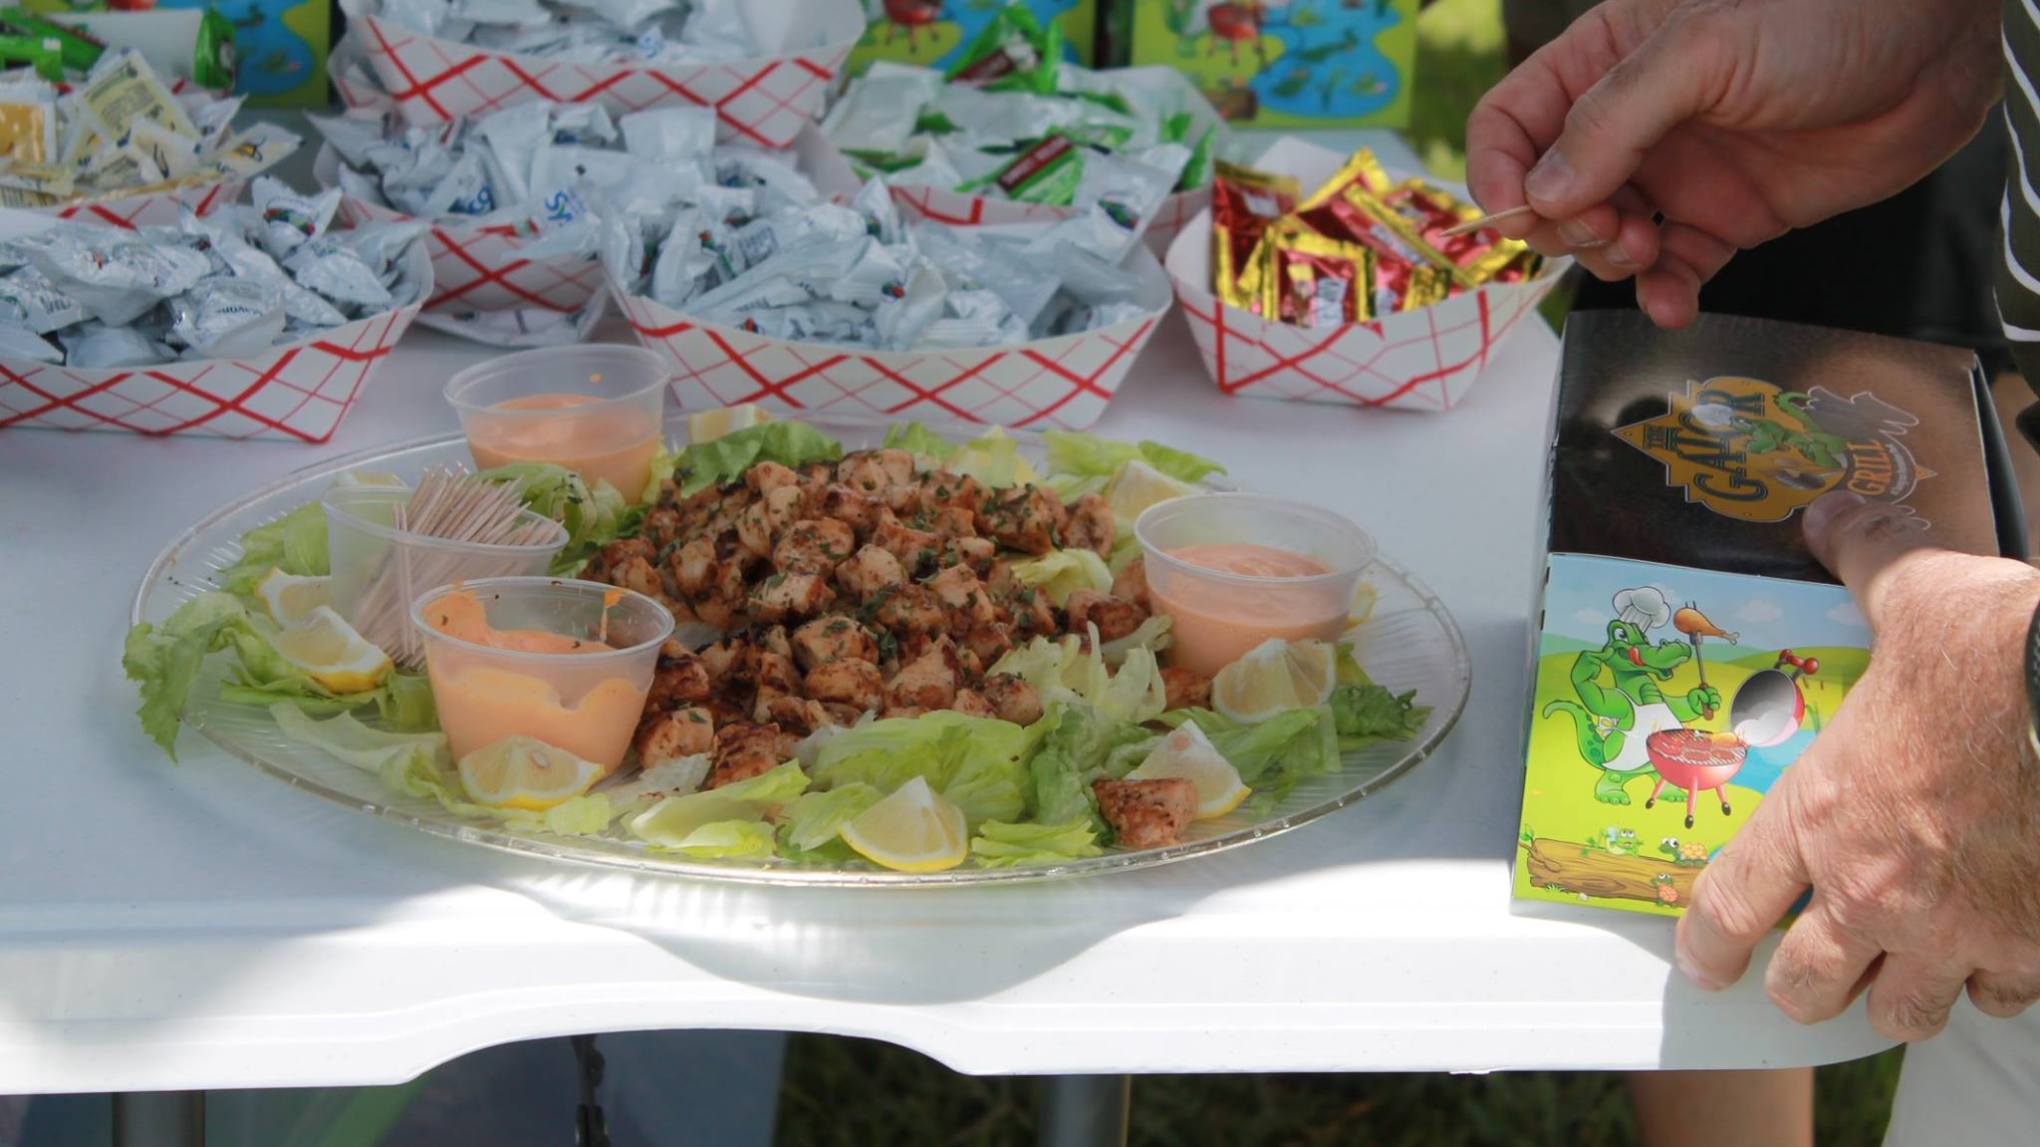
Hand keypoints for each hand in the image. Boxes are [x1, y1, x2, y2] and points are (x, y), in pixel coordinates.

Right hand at [1463, 0, 2001, 326]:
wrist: (1933, 50)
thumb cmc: (1825, 14)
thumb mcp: (1702, 50)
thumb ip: (1611, 122)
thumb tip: (1542, 196)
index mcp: (1607, 58)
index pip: (1513, 121)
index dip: (1496, 170)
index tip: (1513, 214)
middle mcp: (1634, 119)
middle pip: (1549, 191)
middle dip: (1563, 224)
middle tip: (1609, 227)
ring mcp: (1679, 171)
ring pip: (1603, 238)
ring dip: (1610, 260)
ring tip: (1650, 249)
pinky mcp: (1728, 217)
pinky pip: (1673, 270)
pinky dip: (1662, 294)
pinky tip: (1672, 302)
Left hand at [1675, 493, 2039, 1039]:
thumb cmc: (2004, 656)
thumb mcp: (1918, 596)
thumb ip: (1867, 562)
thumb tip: (1833, 520)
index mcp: (1823, 816)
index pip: (1731, 907)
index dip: (1707, 944)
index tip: (1704, 962)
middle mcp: (1877, 892)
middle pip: (1808, 987)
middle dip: (1800, 988)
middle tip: (1805, 975)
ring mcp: (1960, 933)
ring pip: (1903, 1012)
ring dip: (1894, 997)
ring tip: (1897, 976)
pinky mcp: (2035, 950)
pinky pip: (2001, 1000)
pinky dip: (1993, 986)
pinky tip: (1996, 958)